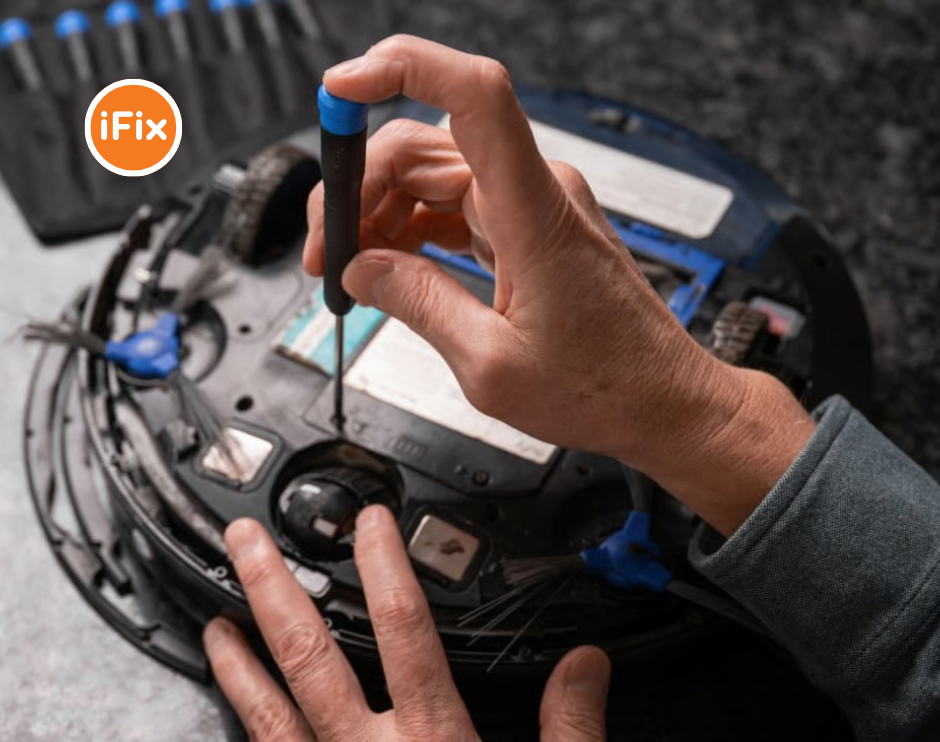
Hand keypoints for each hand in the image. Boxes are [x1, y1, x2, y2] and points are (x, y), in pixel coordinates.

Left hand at [204, 509, 614, 741]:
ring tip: (215, 617)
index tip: (370, 522)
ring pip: (267, 715)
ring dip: (239, 658)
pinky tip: (241, 710)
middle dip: (273, 588)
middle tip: (247, 539)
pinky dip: (248, 729)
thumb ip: (573, 734)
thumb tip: (585, 666)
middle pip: (309, 656)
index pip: (404, 629)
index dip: (384, 563)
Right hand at [305, 35, 814, 534]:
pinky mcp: (528, 229)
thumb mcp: (490, 364)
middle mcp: (536, 193)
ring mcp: (532, 207)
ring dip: (378, 212)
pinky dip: (411, 230)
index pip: (474, 96)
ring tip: (351, 267)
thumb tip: (362, 268)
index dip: (402, 69)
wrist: (661, 402)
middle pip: (423, 143)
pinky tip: (389, 266)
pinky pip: (453, 207)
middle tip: (326, 248)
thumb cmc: (603, 386)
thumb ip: (417, 304)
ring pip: (430, 175)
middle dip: (358, 185)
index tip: (340, 90)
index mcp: (533, 213)